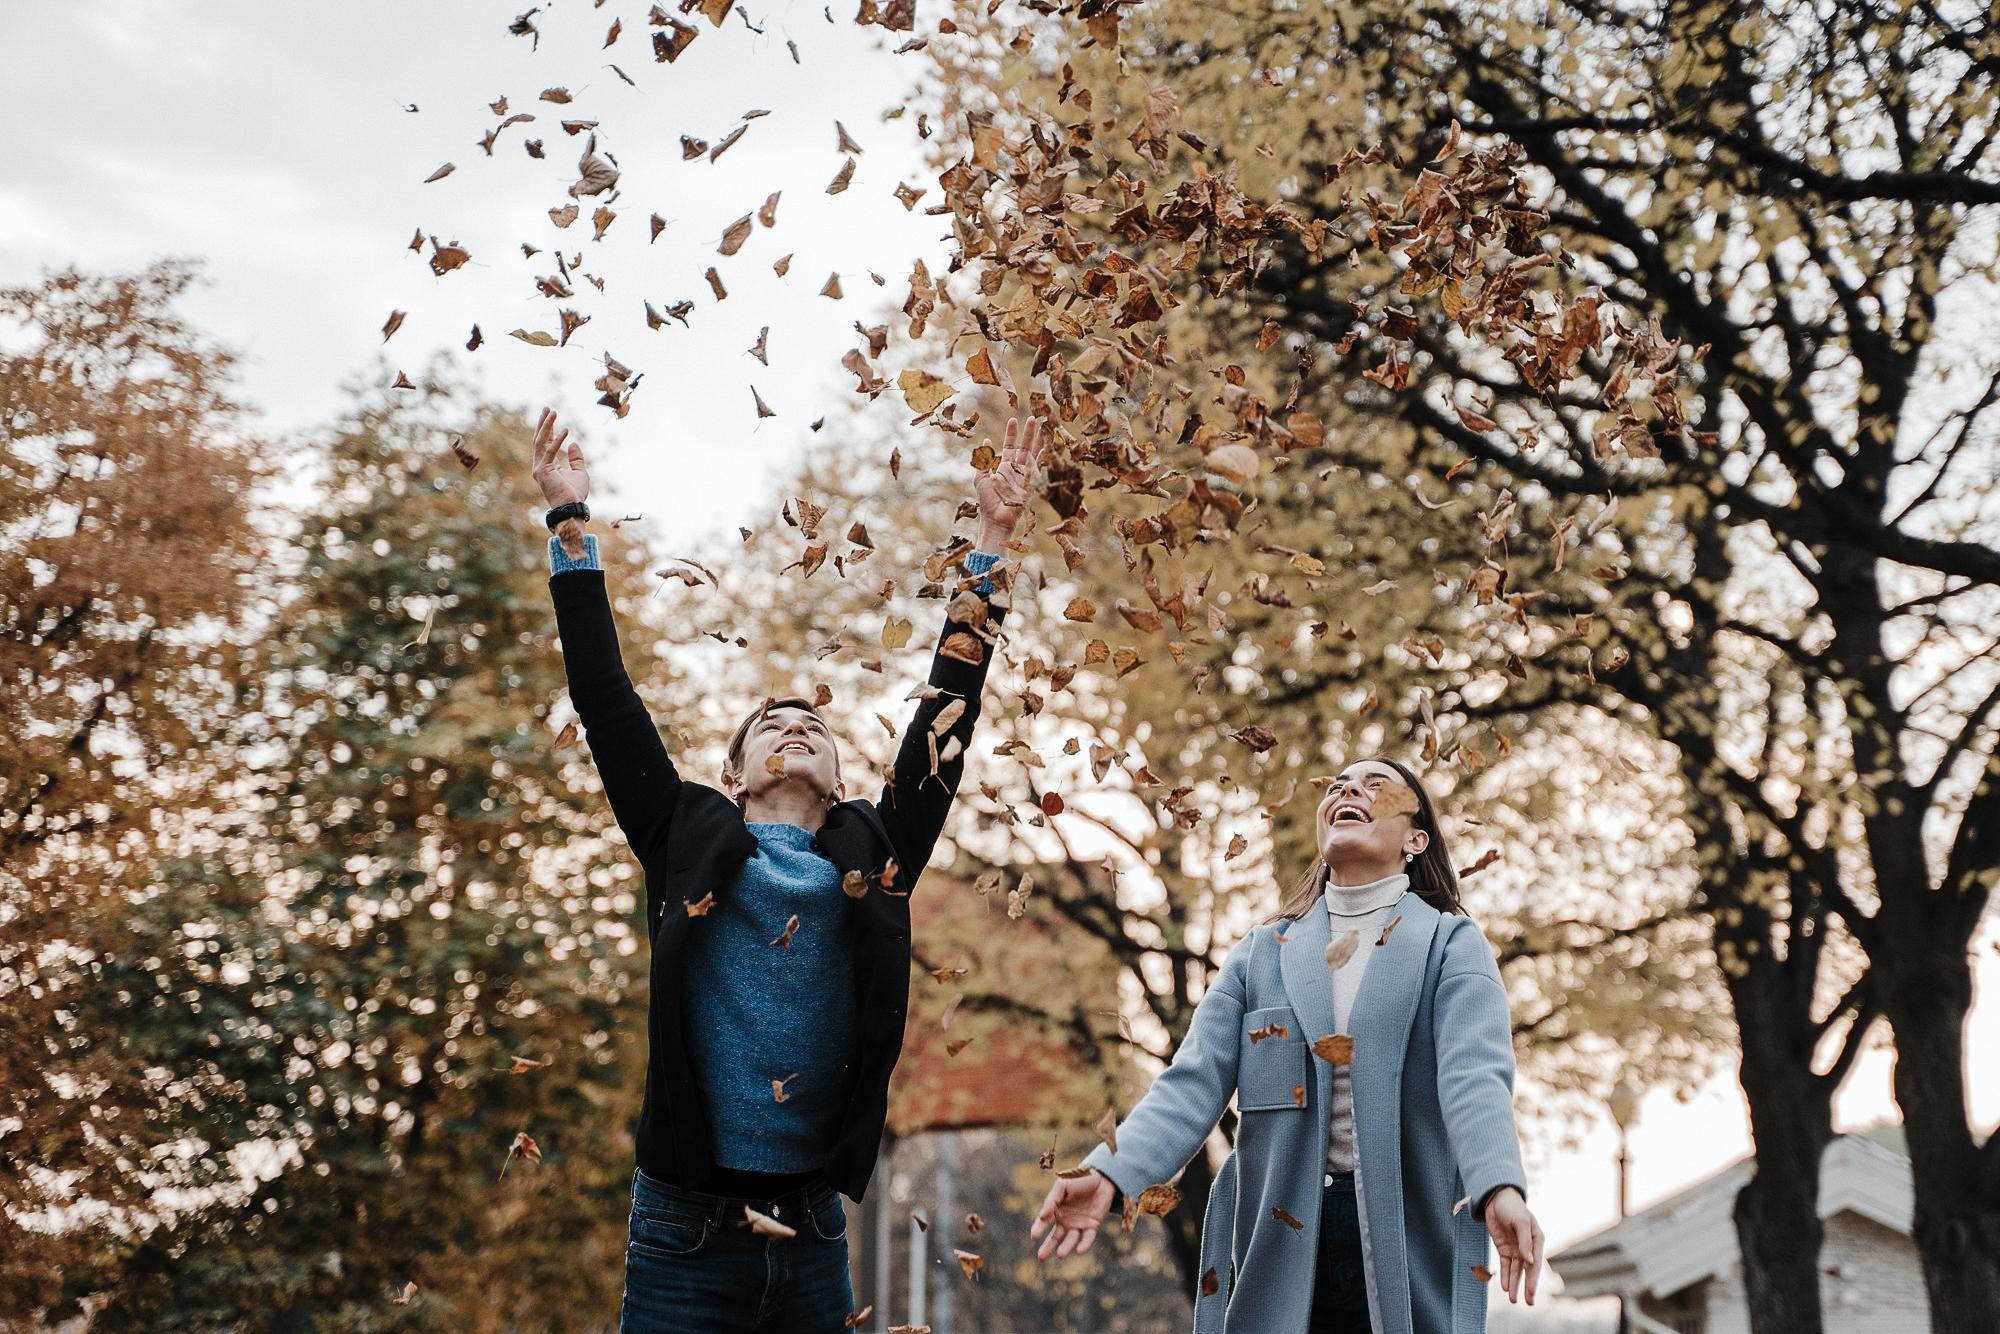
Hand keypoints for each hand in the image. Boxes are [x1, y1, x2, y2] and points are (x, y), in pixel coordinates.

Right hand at [530, 408, 589, 508]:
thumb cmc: (575, 493)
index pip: (547, 443)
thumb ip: (576, 458)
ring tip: (553, 412)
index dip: (550, 429)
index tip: (552, 415)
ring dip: (547, 426)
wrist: (572, 508)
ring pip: (540, 442)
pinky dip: (557, 441)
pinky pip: (550, 452)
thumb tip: (574, 443)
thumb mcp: (580, 472)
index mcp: (548, 465)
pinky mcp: (543, 471)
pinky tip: (566, 430)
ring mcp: (540, 468)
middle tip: (547, 408)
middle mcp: (540, 465)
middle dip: (544, 423)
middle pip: (540, 439)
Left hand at [972, 416, 1043, 547]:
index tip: (1013, 420)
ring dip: (1038, 441)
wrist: (996, 518)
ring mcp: (1025, 476)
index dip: (1011, 434)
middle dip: (1028, 433)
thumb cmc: (987, 501)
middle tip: (1033, 418)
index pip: (1010, 446)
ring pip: (1033, 454)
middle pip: (1024, 447)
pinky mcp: (1031, 483)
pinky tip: (1047, 445)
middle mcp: (1016, 470)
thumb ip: (984, 460)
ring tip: (1043, 427)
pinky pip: (1038, 467)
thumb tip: (985, 442)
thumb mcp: (981, 477)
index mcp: (1004, 467)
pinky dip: (1043, 456)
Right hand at [1030, 1169, 1115, 1260]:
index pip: (1044, 1221)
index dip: (1038, 1228)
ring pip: (1070, 1240)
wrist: (1102, 1177)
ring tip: (1060, 1255)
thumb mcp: (1063, 1185)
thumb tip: (1041, 1216)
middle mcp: (1065, 1219)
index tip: (1034, 1236)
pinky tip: (1079, 1250)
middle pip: (1055, 1236)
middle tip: (1040, 1258)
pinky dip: (1084, 1244)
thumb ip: (1052, 1199)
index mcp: (1055, 1209)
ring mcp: (1078, 1223)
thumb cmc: (1079, 1178)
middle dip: (1048, 1247)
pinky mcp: (1092, 1225)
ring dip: (1065, 1247)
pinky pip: (1087, 1237)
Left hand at [1483, 1187, 1542, 1304]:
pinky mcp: (1505, 1249)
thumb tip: (1529, 1260)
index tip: (1530, 1292)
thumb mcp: (1520, 1222)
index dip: (1533, 1279)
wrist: (1496, 1199)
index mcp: (1537, 1240)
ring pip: (1516, 1270)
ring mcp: (1516, 1249)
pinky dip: (1505, 1276)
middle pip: (1527, 1270)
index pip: (1535, 1263)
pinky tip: (1505, 1286)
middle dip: (1527, 1287)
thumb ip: (1525, 1241)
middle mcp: (1528, 1247)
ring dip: (1514, 1284)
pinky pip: (1506, 1265)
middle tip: (1529, 1303)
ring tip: (1513, 1299)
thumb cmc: (1512, 1208)